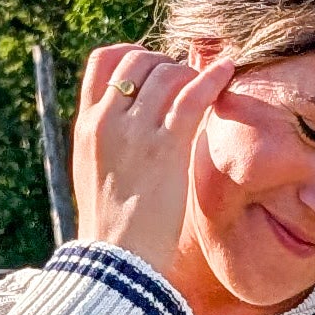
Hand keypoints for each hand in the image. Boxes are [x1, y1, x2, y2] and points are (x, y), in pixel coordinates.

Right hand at [73, 44, 236, 281]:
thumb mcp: (93, 170)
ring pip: (166, 73)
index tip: (154, 69)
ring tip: (207, 86)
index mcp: (86, 124)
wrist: (116, 260)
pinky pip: (192, 96)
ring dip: (191, 74)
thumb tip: (132, 116)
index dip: (134, 54)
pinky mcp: (166, 147)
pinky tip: (229, 71)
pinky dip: (213, 77)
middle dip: (166, 63)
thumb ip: (107, 136)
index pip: (103, 60)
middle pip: (138, 59)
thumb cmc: (112, 223)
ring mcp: (135, 132)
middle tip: (186, 83)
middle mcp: (106, 120)